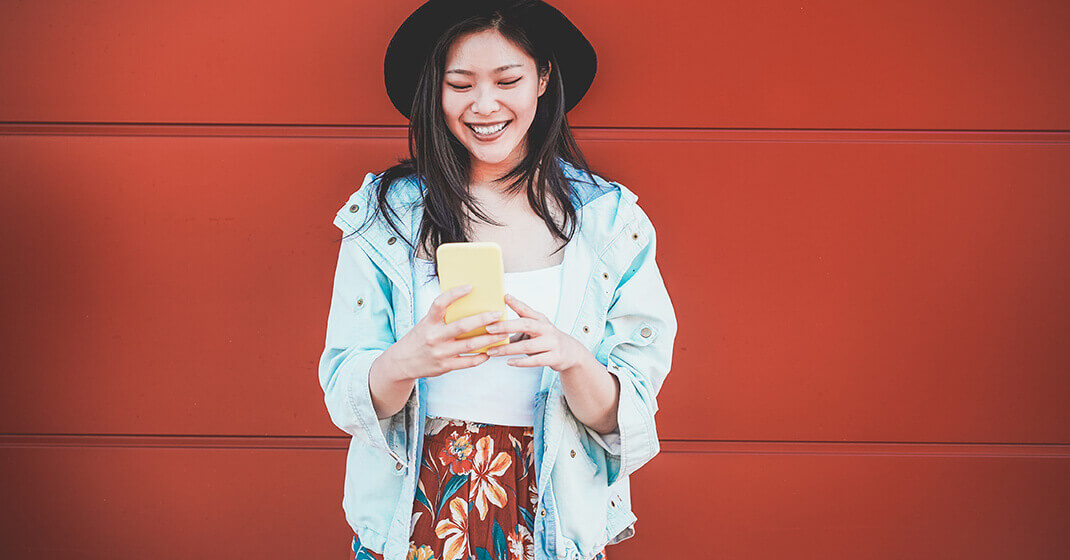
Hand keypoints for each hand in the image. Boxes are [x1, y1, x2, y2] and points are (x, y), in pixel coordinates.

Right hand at [385, 285, 510, 380]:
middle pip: (462, 326)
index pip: (440, 304)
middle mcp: (434, 337)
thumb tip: (467, 302)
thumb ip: (442, 317)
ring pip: (470, 345)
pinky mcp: (445, 366)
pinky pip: (468, 362)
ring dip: (489, 338)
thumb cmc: (419, 338)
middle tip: (498, 313)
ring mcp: (441, 353)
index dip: (455, 294)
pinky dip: (481, 357)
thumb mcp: (425, 324)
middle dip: (483, 319)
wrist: (402, 363)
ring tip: (502, 332)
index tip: (470, 287)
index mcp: (428, 322)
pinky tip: (489, 351)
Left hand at [482, 293, 587, 370]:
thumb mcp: (537, 327)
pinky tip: (508, 362)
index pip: (527, 310)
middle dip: (506, 326)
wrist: (571, 352)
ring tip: (492, 351)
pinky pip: (535, 361)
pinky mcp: (554, 357)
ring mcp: (552, 343)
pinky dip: (520, 362)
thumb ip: (520, 324)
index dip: (516, 303)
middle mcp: (547, 329)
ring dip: (507, 349)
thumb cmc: (546, 338)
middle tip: (489, 329)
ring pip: (526, 346)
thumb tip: (497, 321)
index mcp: (541, 319)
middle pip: (525, 325)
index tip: (503, 298)